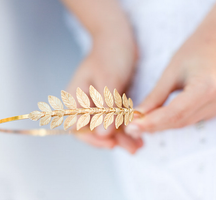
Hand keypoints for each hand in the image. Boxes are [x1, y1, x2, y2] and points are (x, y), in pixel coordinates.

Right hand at [67, 34, 142, 153]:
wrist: (118, 36)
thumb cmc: (110, 53)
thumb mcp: (109, 80)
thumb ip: (106, 108)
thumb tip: (103, 134)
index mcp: (76, 97)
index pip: (78, 127)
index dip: (93, 138)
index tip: (111, 143)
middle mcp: (84, 103)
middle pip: (94, 130)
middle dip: (113, 140)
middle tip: (133, 148)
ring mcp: (97, 103)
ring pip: (107, 126)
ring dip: (122, 136)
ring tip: (139, 145)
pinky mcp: (109, 101)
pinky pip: (115, 118)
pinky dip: (126, 125)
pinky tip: (139, 133)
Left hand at [125, 33, 215, 136]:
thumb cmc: (193, 51)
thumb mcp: (170, 72)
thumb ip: (155, 97)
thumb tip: (137, 117)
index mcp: (207, 87)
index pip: (175, 113)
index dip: (152, 123)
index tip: (131, 128)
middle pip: (180, 121)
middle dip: (153, 126)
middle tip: (130, 129)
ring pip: (184, 123)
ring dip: (161, 126)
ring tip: (138, 125)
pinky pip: (190, 119)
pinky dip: (172, 121)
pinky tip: (156, 120)